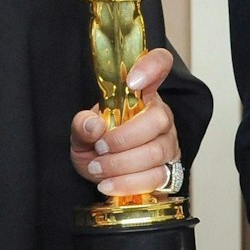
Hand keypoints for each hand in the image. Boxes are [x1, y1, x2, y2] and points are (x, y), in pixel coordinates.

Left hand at [69, 47, 181, 196]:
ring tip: (97, 168)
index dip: (152, 67)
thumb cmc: (95, 145)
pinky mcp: (168, 170)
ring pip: (157, 152)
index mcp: (141, 94)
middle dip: (124, 138)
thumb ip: (82, 124)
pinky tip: (108, 184)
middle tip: (99, 147)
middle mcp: (160, 115)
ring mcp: (168, 143)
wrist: (101, 175)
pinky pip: (155, 177)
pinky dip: (128, 183)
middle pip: (159, 119)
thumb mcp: (81, 131)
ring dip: (121, 164)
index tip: (132, 81)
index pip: (159, 65)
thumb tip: (94, 126)